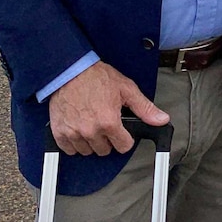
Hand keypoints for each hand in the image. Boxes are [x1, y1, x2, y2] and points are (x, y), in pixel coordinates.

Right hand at [48, 61, 168, 155]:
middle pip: (105, 150)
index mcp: (109, 122)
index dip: (126, 137)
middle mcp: (91, 131)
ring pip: (88, 151)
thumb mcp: (126, 89)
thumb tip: (161, 119)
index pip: (123, 147)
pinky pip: (69, 150)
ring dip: (92, 141)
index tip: (122, 130)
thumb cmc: (97, 77)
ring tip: (93, 123)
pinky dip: (75, 142)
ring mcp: (74, 133)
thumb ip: (144, 108)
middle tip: (106, 122)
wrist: (71, 70)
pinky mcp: (59, 133)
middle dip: (109, 138)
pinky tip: (80, 128)